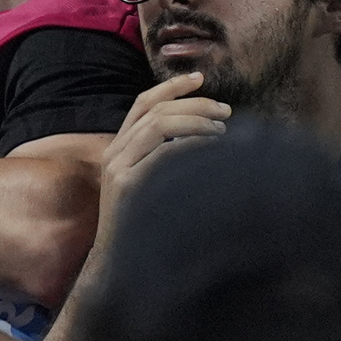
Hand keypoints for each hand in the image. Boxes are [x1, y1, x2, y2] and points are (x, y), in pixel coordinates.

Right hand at [96, 70, 226, 236]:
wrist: (118, 261)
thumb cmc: (143, 222)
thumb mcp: (149, 182)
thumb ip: (162, 158)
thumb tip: (201, 135)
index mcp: (118, 148)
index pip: (143, 104)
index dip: (171, 87)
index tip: (200, 79)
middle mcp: (114, 153)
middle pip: (155, 110)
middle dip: (195, 104)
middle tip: (226, 111)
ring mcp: (117, 168)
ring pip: (159, 124)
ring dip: (197, 121)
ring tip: (222, 131)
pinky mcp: (126, 184)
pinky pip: (163, 153)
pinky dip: (191, 145)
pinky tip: (211, 150)